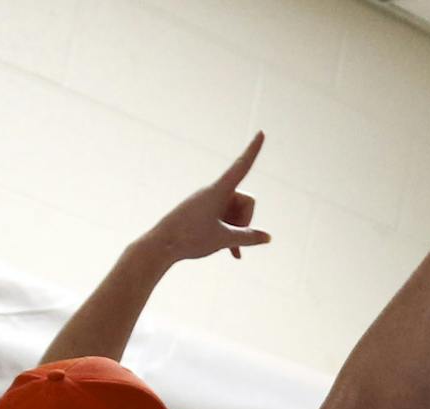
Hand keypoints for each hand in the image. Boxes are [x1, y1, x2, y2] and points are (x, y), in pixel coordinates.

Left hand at [144, 132, 270, 263]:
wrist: (161, 245)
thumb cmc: (190, 239)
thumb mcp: (223, 239)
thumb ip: (248, 238)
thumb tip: (268, 238)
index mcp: (219, 190)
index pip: (241, 166)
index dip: (253, 150)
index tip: (261, 132)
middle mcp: (214, 191)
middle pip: (244, 201)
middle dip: (245, 220)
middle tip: (233, 239)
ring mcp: (208, 201)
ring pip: (235, 212)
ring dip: (236, 230)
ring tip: (230, 251)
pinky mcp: (202, 211)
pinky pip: (224, 218)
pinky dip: (229, 233)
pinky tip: (234, 254)